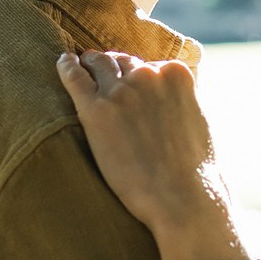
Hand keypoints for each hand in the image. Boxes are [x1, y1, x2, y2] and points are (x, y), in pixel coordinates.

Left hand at [56, 49, 248, 259]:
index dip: (138, 74)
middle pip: (123, 62)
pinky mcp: (96, 109)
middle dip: (113, 67)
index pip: (151, 65)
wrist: (181, 198)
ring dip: (90, 64)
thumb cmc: (192, 171)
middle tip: (99, 68)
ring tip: (80, 64)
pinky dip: (66, 66)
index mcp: (176, 74)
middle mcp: (148, 74)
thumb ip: (181, 101)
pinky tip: (63, 63)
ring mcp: (121, 90)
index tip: (130, 80)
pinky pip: (74, 76)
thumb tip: (170, 102)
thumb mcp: (198, 121)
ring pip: (98, 64)